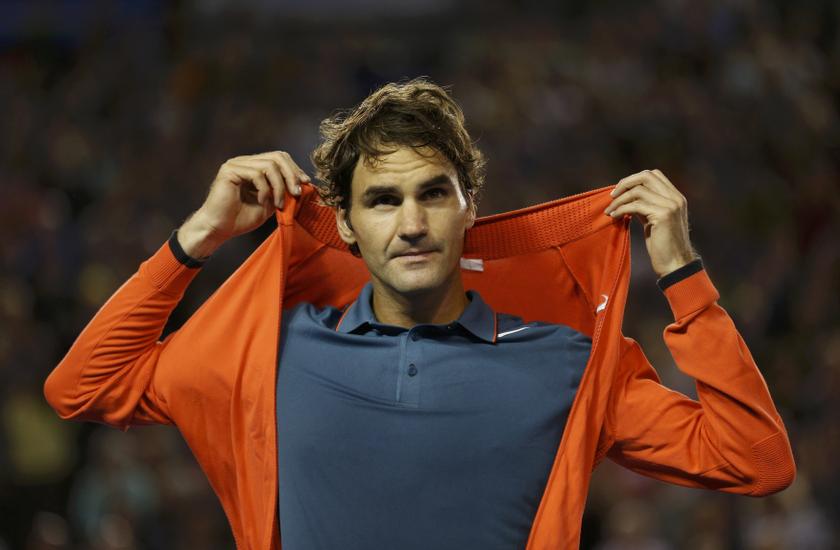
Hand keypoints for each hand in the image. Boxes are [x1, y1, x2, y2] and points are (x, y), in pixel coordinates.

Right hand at [193, 151, 310, 244]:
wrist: (219, 229)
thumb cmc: (241, 219)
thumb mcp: (270, 204)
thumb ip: (283, 192)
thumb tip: (304, 183)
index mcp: (253, 167)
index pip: (279, 158)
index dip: (294, 169)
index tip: (306, 184)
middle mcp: (245, 162)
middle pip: (277, 157)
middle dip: (291, 175)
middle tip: (297, 193)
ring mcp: (236, 164)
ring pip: (269, 165)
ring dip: (279, 187)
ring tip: (279, 204)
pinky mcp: (229, 171)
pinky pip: (256, 174)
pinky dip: (265, 189)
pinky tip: (262, 201)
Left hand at [604, 169, 699, 277]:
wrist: (675, 265)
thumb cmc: (662, 246)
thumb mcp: (653, 221)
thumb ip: (645, 206)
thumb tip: (626, 196)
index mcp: (675, 197)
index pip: (654, 175)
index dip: (634, 179)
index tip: (620, 191)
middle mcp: (676, 198)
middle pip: (646, 176)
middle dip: (625, 183)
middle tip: (612, 196)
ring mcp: (671, 205)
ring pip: (638, 190)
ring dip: (619, 199)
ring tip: (610, 210)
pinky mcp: (664, 215)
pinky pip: (635, 205)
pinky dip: (621, 209)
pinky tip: (614, 216)